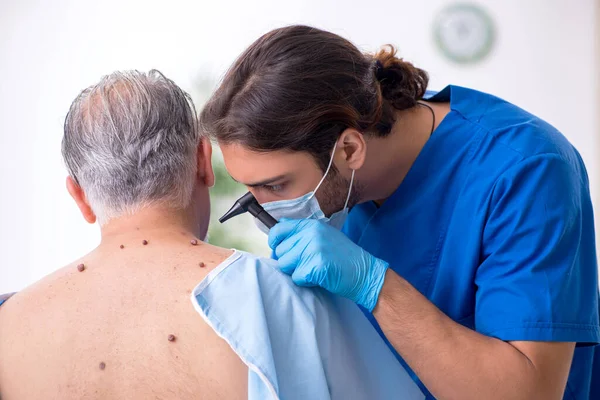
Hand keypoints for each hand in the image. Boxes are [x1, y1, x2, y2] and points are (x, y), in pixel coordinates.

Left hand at [268, 218, 388, 311]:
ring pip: (285, 265)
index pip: (279, 230)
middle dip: (289, 261)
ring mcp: (313, 249)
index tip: (277, 249)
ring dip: (296, 272)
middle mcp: (311, 234)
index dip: (274, 242)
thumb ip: (302, 233)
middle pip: (280, 251)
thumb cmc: (344, 258)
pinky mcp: (315, 266)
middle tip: (307, 264)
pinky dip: (305, 281)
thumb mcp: (324, 236)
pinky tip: (319, 277)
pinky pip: (296, 277)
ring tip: (314, 270)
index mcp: (312, 225)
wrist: (365, 273)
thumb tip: (277, 232)